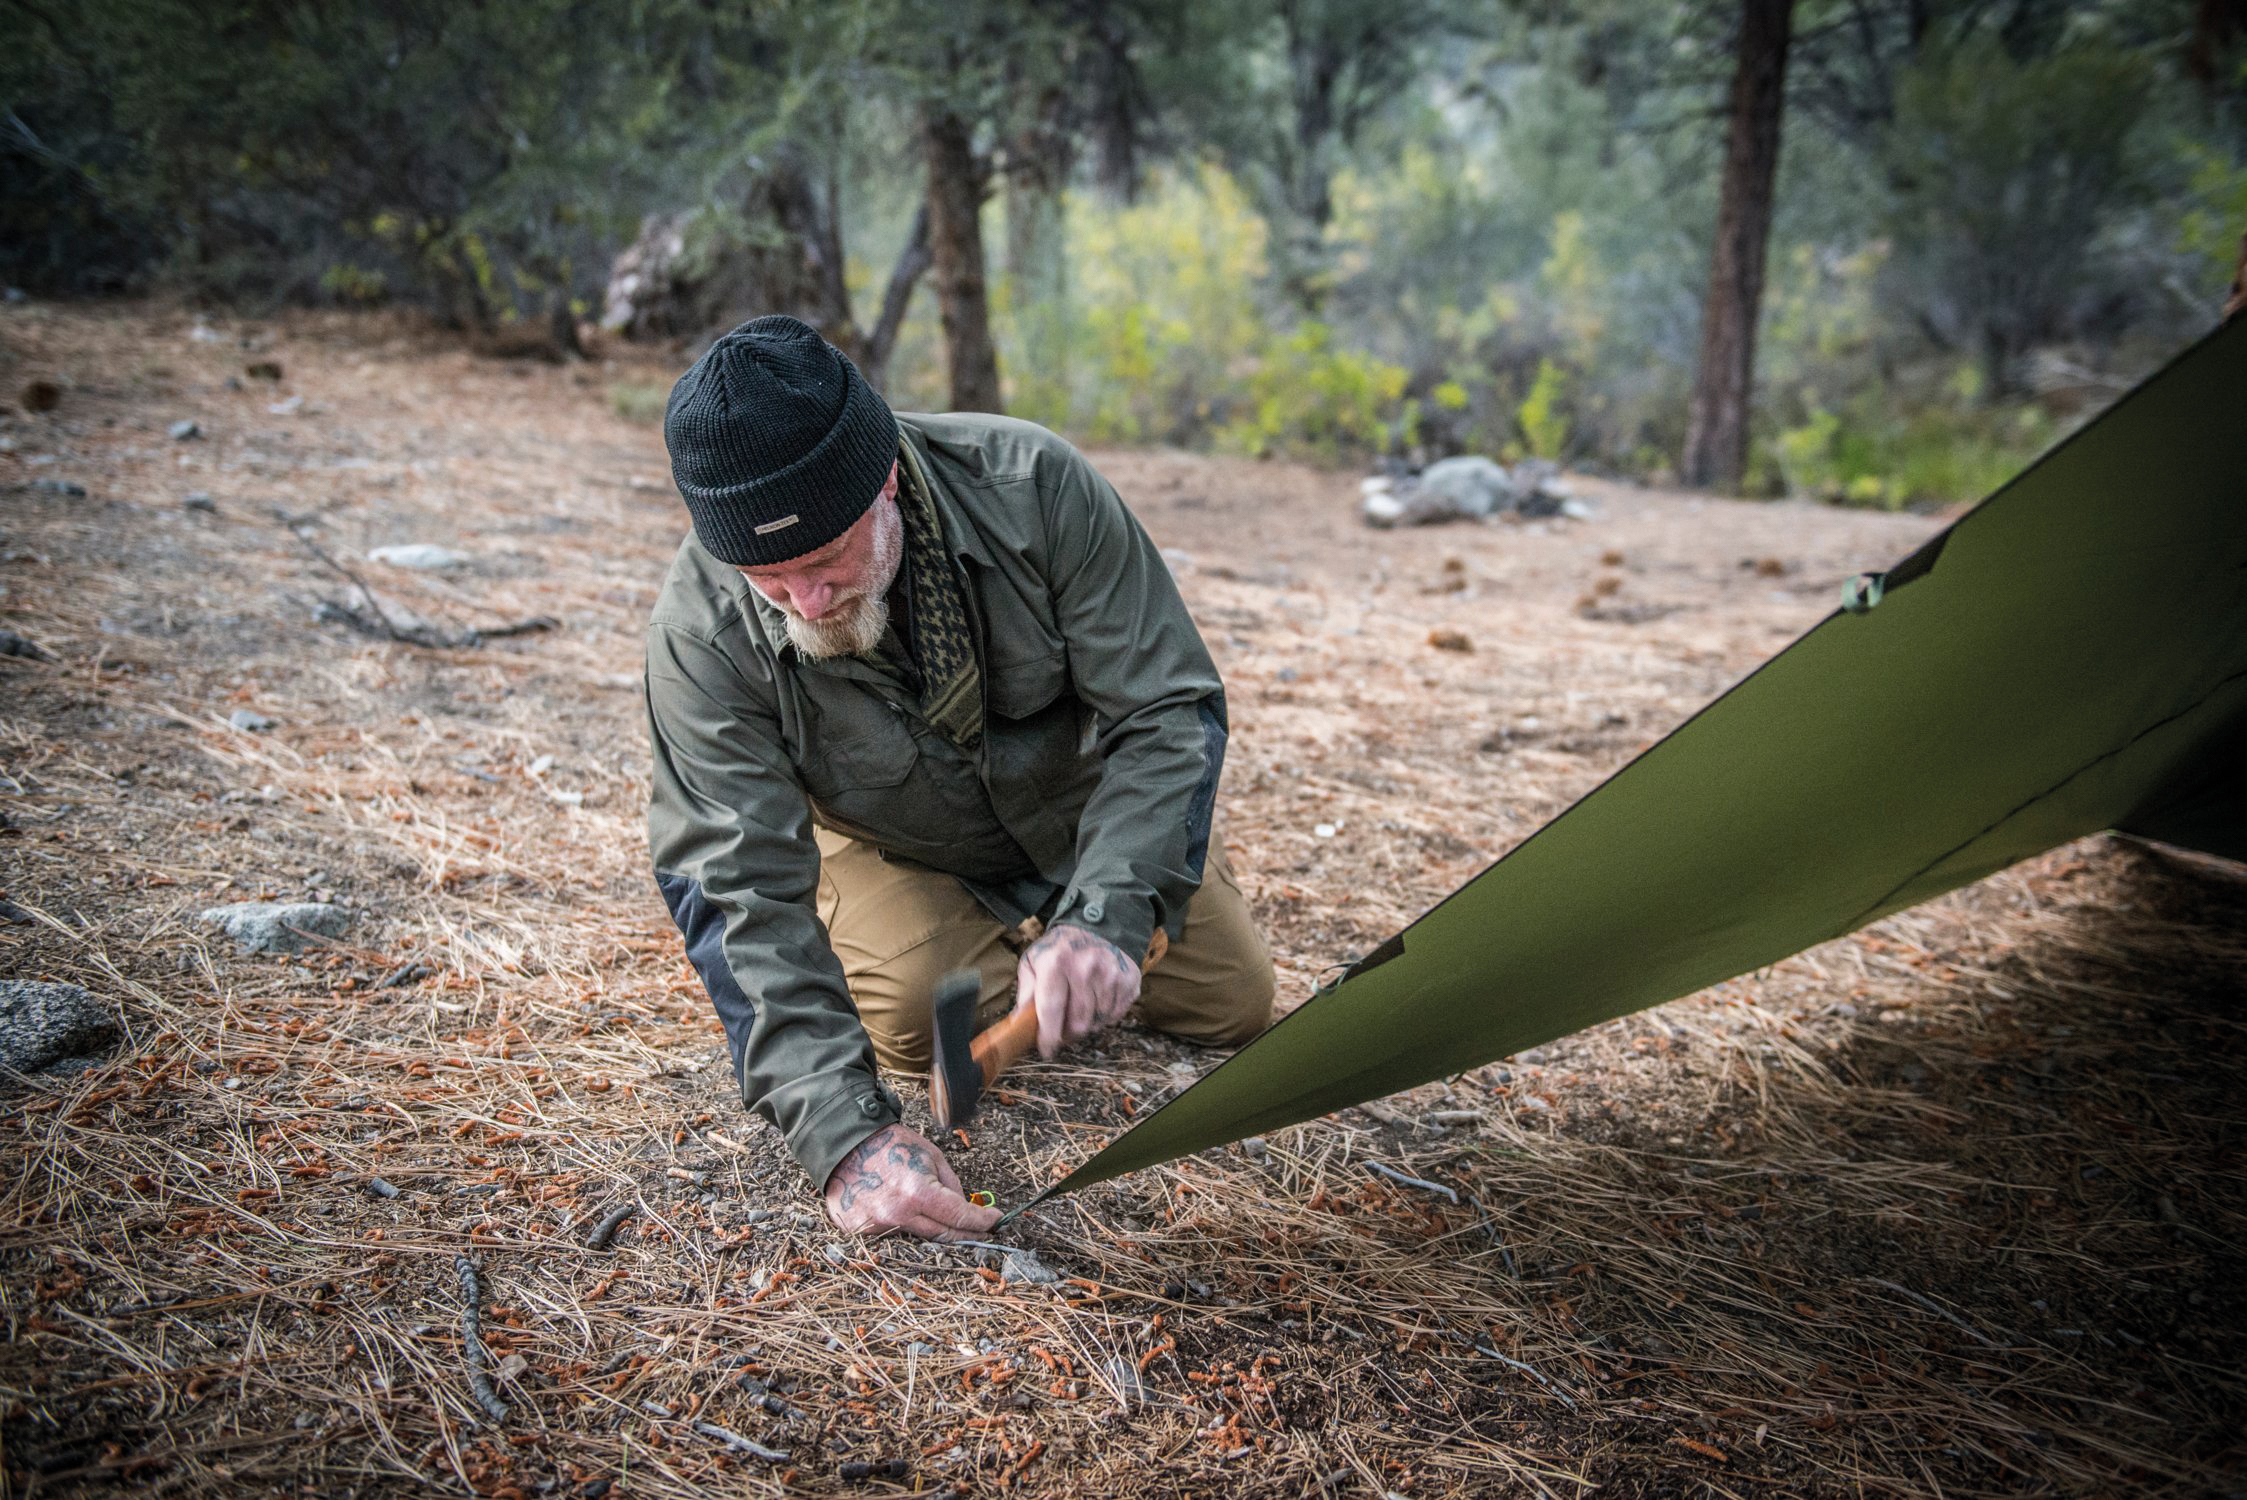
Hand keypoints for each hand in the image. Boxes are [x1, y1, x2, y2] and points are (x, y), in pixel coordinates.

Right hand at [823, 1124, 1000, 1240]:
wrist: (845, 1145)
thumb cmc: (891, 1145)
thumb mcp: (931, 1155)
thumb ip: (951, 1185)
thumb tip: (965, 1209)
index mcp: (918, 1192)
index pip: (959, 1217)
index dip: (983, 1221)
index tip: (996, 1220)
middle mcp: (898, 1215)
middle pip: (943, 1236)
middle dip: (967, 1233)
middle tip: (983, 1230)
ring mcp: (877, 1226)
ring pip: (919, 1238)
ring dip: (935, 1229)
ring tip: (944, 1219)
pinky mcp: (861, 1232)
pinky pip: (894, 1235)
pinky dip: (905, 1226)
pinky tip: (905, 1211)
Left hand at [1014, 922, 1139, 1058]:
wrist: (1097, 926)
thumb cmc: (1060, 949)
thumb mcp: (1034, 961)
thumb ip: (1026, 992)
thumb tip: (1020, 1025)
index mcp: (1056, 963)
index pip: (1051, 1011)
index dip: (1048, 1037)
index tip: (1046, 1050)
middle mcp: (1085, 969)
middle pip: (1078, 1023)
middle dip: (1068, 1035)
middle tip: (1062, 1030)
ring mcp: (1111, 975)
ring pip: (1098, 1023)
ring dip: (1087, 1025)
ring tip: (1079, 1010)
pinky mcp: (1129, 980)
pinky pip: (1115, 1015)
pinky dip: (1104, 1016)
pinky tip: (1097, 1002)